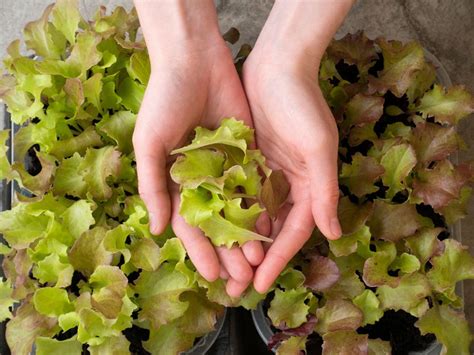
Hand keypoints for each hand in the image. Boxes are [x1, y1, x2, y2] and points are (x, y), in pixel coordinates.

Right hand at [133, 1, 262, 296]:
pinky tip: (271, 226)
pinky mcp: (246, 151)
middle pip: (217, 223)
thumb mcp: (150, 144)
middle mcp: (203, 178)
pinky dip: (262, 205)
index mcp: (177, 181)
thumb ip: (153, 186)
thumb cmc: (163, 101)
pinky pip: (255, 182)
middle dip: (227, 252)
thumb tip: (158, 230)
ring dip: (247, 235)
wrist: (193, 60)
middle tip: (240, 280)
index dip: (200, 252)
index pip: (190, 225)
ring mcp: (226, 166)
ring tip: (258, 261)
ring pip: (239, 208)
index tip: (212, 277)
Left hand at [242, 49, 341, 293]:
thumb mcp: (319, 148)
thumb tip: (335, 235)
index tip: (260, 284)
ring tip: (220, 269)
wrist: (277, 66)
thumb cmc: (302, 104)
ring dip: (236, 243)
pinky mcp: (246, 160)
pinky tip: (210, 231)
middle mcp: (287, 185)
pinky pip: (235, 193)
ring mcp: (265, 174)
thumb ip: (324, 191)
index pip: (293, 233)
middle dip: (254, 261)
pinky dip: (225, 212)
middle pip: (270, 232)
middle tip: (234, 290)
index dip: (278, 260)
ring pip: (250, 217)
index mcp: (308, 186)